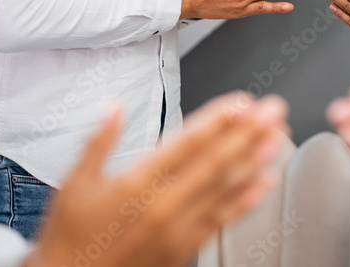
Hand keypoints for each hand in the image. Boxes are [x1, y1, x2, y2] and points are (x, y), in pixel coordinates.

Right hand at [30, 92, 288, 266]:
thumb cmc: (71, 234)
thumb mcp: (75, 182)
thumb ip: (98, 141)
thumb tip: (114, 107)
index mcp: (135, 182)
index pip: (185, 143)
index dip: (217, 120)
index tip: (241, 102)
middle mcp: (161, 204)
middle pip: (214, 161)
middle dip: (248, 132)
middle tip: (274, 110)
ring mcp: (176, 228)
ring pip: (224, 188)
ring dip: (255, 160)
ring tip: (278, 137)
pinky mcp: (183, 249)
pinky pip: (221, 220)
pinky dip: (246, 200)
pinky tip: (264, 182)